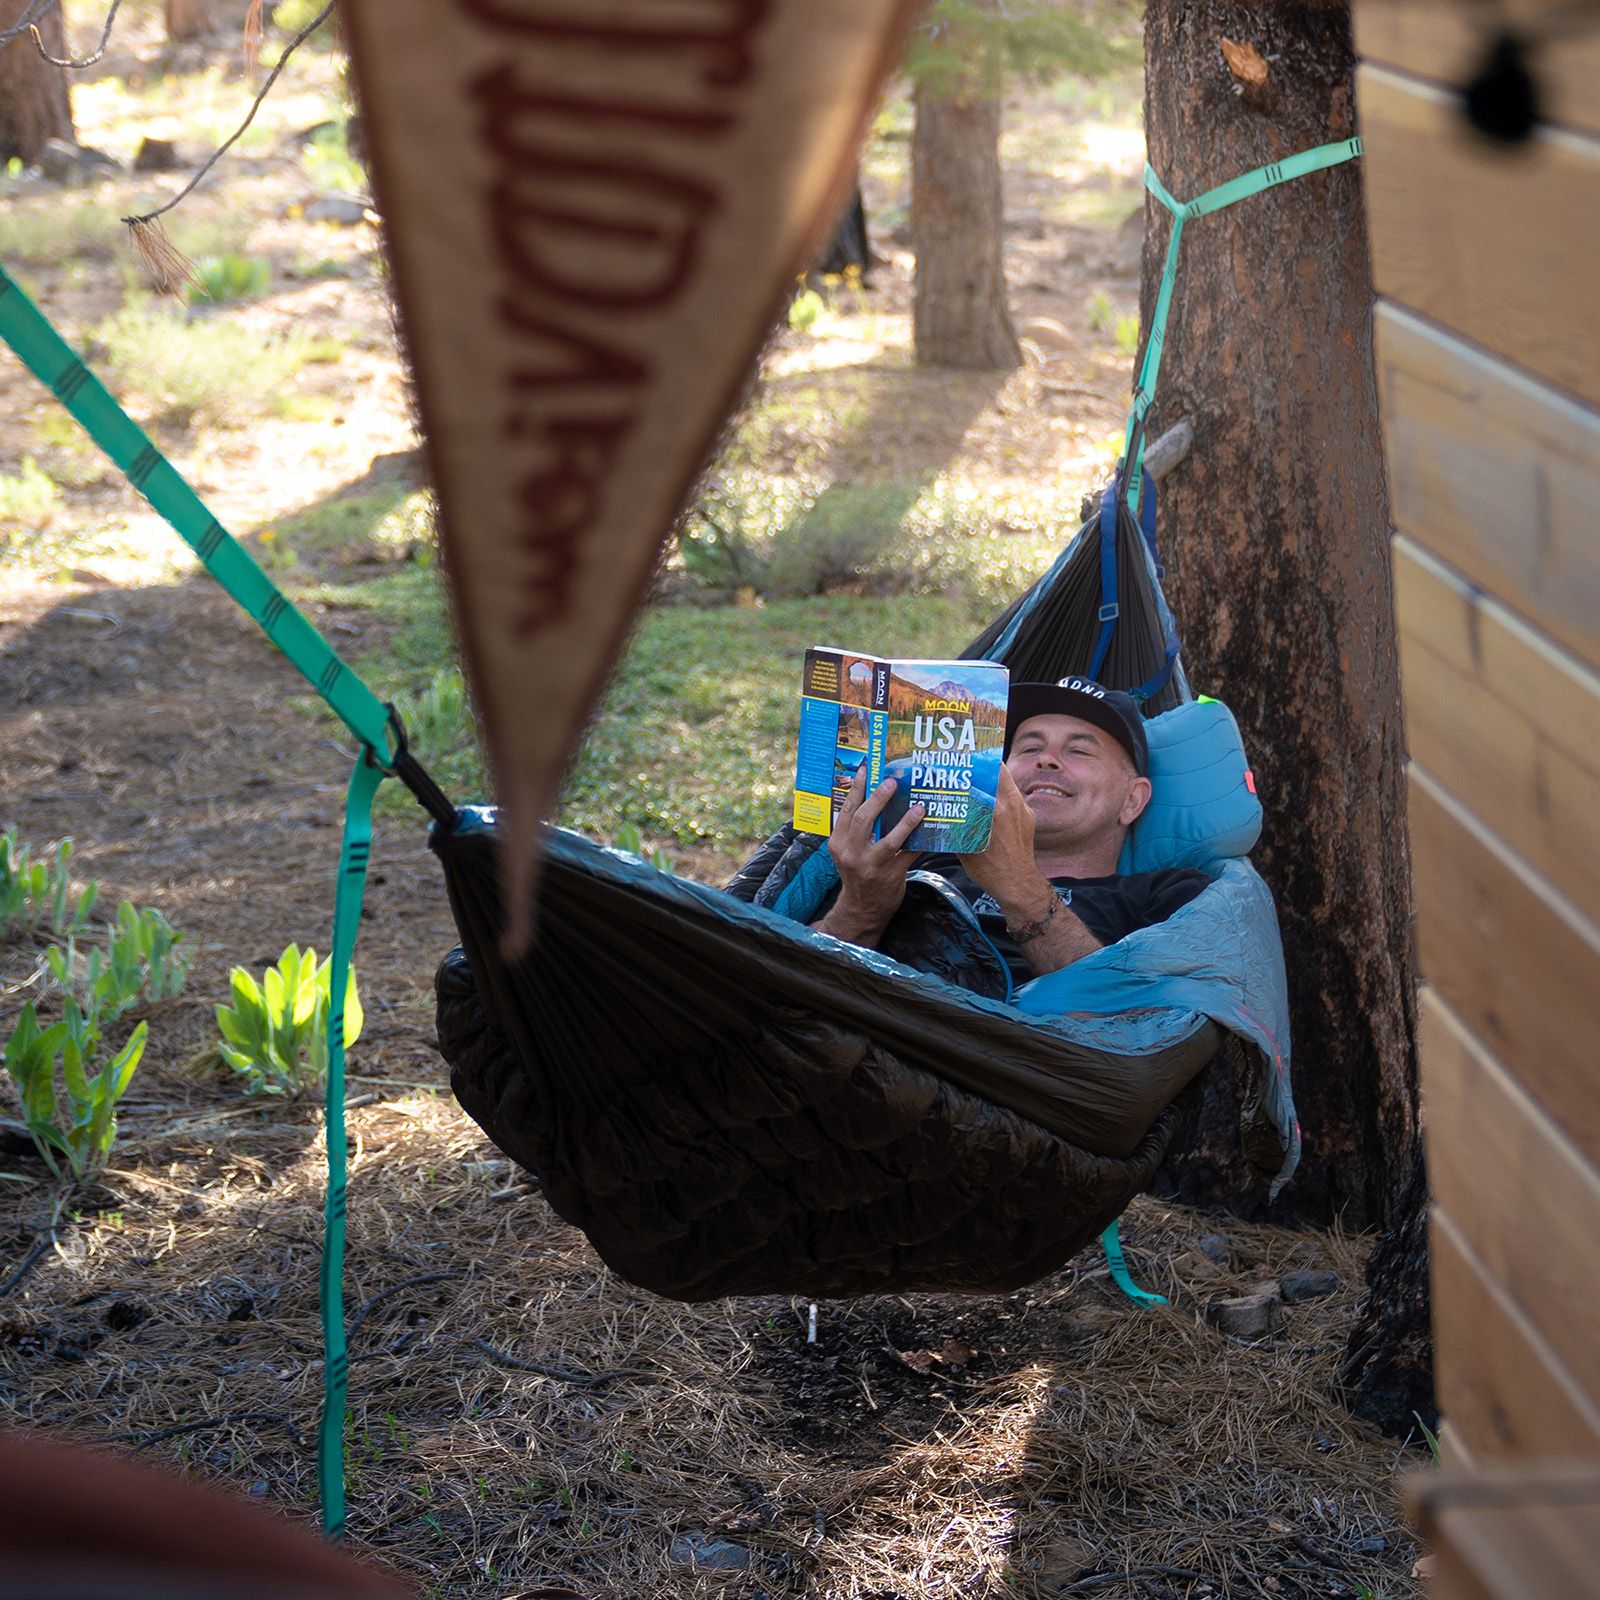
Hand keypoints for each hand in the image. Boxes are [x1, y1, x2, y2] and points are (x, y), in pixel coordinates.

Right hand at [814, 769, 925, 946]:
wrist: (862, 909)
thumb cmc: (858, 873)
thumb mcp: (849, 851)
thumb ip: (857, 829)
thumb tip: (876, 795)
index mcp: (838, 843)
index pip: (847, 810)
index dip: (856, 788)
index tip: (866, 769)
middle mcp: (851, 854)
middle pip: (865, 819)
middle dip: (879, 797)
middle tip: (893, 782)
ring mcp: (871, 866)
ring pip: (889, 839)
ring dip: (906, 821)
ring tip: (920, 807)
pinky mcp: (891, 876)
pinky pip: (909, 854)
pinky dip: (921, 842)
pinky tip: (933, 831)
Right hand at [957, 765, 1044, 912]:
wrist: (1018, 884)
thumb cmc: (990, 870)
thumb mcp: (965, 846)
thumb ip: (958, 824)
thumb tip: (944, 810)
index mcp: (994, 809)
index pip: (978, 778)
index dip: (967, 767)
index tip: (957, 763)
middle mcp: (1011, 804)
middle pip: (998, 770)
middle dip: (983, 765)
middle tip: (969, 764)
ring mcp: (1023, 809)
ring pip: (1007, 782)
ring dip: (994, 778)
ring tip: (979, 779)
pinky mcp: (1029, 816)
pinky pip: (1013, 797)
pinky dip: (1002, 794)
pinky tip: (990, 801)